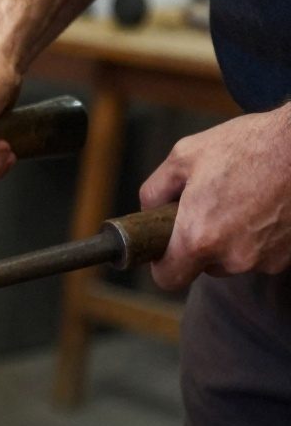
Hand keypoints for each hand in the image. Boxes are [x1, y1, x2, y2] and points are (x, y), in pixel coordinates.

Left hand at [139, 103, 290, 289]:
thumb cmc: (247, 145)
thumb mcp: (183, 157)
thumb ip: (154, 191)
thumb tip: (149, 212)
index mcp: (199, 237)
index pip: (169, 279)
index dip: (163, 265)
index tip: (166, 248)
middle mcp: (233, 257)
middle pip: (204, 267)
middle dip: (201, 242)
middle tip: (210, 206)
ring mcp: (266, 259)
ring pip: (235, 260)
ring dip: (232, 239)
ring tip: (243, 199)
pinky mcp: (290, 256)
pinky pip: (263, 253)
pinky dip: (260, 235)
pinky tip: (265, 205)